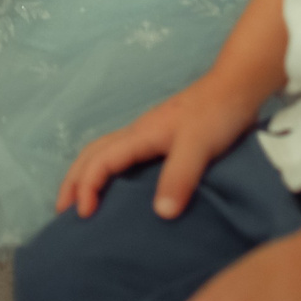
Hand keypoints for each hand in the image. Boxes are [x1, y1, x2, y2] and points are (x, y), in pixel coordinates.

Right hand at [57, 74, 263, 219]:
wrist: (237, 86)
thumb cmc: (217, 112)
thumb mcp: (199, 146)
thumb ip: (180, 177)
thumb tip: (161, 214)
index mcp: (141, 135)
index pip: (100, 161)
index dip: (86, 187)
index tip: (83, 214)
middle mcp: (138, 133)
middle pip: (92, 154)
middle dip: (73, 181)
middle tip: (62, 211)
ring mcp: (148, 134)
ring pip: (104, 151)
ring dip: (86, 174)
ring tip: (81, 201)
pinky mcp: (161, 137)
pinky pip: (121, 154)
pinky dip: (107, 171)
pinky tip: (119, 187)